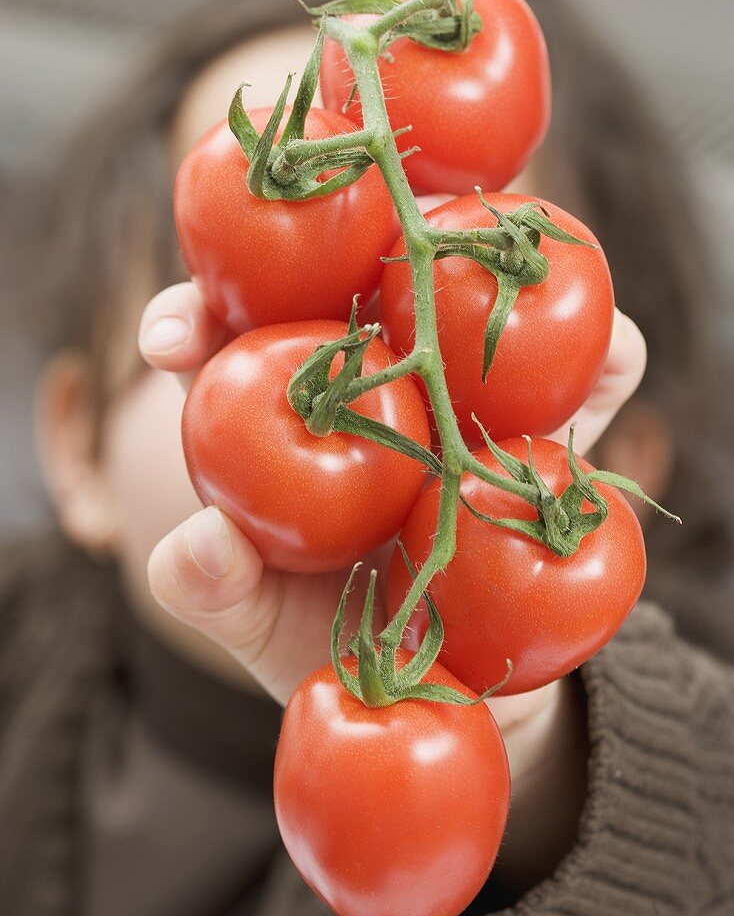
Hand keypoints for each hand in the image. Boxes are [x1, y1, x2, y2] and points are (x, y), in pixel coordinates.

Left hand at [139, 279, 644, 894]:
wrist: (453, 689)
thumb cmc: (340, 642)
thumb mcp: (266, 628)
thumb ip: (215, 592)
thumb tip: (199, 544)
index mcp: (288, 414)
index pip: (228, 342)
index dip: (192, 321)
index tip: (174, 338)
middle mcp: (378, 380)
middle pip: (356, 283)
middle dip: (344, 237)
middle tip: (329, 226)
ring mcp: (469, 395)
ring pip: (482, 301)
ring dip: (491, 260)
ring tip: (483, 243)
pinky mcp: (557, 428)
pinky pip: (599, 380)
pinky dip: (611, 358)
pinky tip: (608, 354)